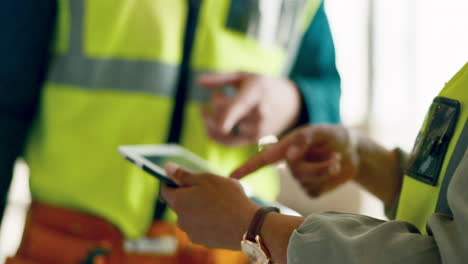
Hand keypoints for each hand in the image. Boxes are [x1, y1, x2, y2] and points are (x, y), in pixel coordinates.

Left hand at [160, 163, 259, 249]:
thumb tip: (167, 168)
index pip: (164, 190)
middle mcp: (181, 220)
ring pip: (190, 216)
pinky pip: (200, 227)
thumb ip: (184, 174)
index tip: (180, 177)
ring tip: (217, 203)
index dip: (170, 182)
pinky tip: (221, 216)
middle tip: (207, 189)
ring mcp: (192, 232)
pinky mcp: (203, 241)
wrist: (248, 225)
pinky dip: (206, 221)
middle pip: (178, 204)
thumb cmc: (228, 198)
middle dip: (188, 195)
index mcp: (179, 202)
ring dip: (197, 209)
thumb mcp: (206, 179)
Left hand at [198, 72, 300, 145]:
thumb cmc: (263, 86)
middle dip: (213, 105)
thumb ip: (221, 78)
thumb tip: (197, 82)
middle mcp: (258, 113)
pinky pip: (228, 142)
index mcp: (256, 92)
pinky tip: (208, 126)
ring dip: (214, 117)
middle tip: (215, 95)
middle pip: (225, 116)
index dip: (228, 116)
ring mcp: (257, 129)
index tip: (215, 121)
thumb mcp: (245, 76)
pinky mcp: (254, 140)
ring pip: (224, 128)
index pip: (239, 106)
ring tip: (220, 105)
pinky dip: (214, 135)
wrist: (291, 104)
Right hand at [231, 125, 359, 196]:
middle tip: (335, 157)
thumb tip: (289, 155)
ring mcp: (301, 178)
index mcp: (286, 148)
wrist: (354, 150)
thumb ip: (304, 139)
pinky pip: (316, 192)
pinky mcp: (313, 189)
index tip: (229, 177)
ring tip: (336, 160)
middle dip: (318, 166)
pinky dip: (329, 181)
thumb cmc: (333, 136)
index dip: (245, 168)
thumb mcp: (321, 130)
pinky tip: (333, 169)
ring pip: (307, 184)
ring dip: (325, 171)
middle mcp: (290, 164)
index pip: (261, 159)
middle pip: (297, 173)